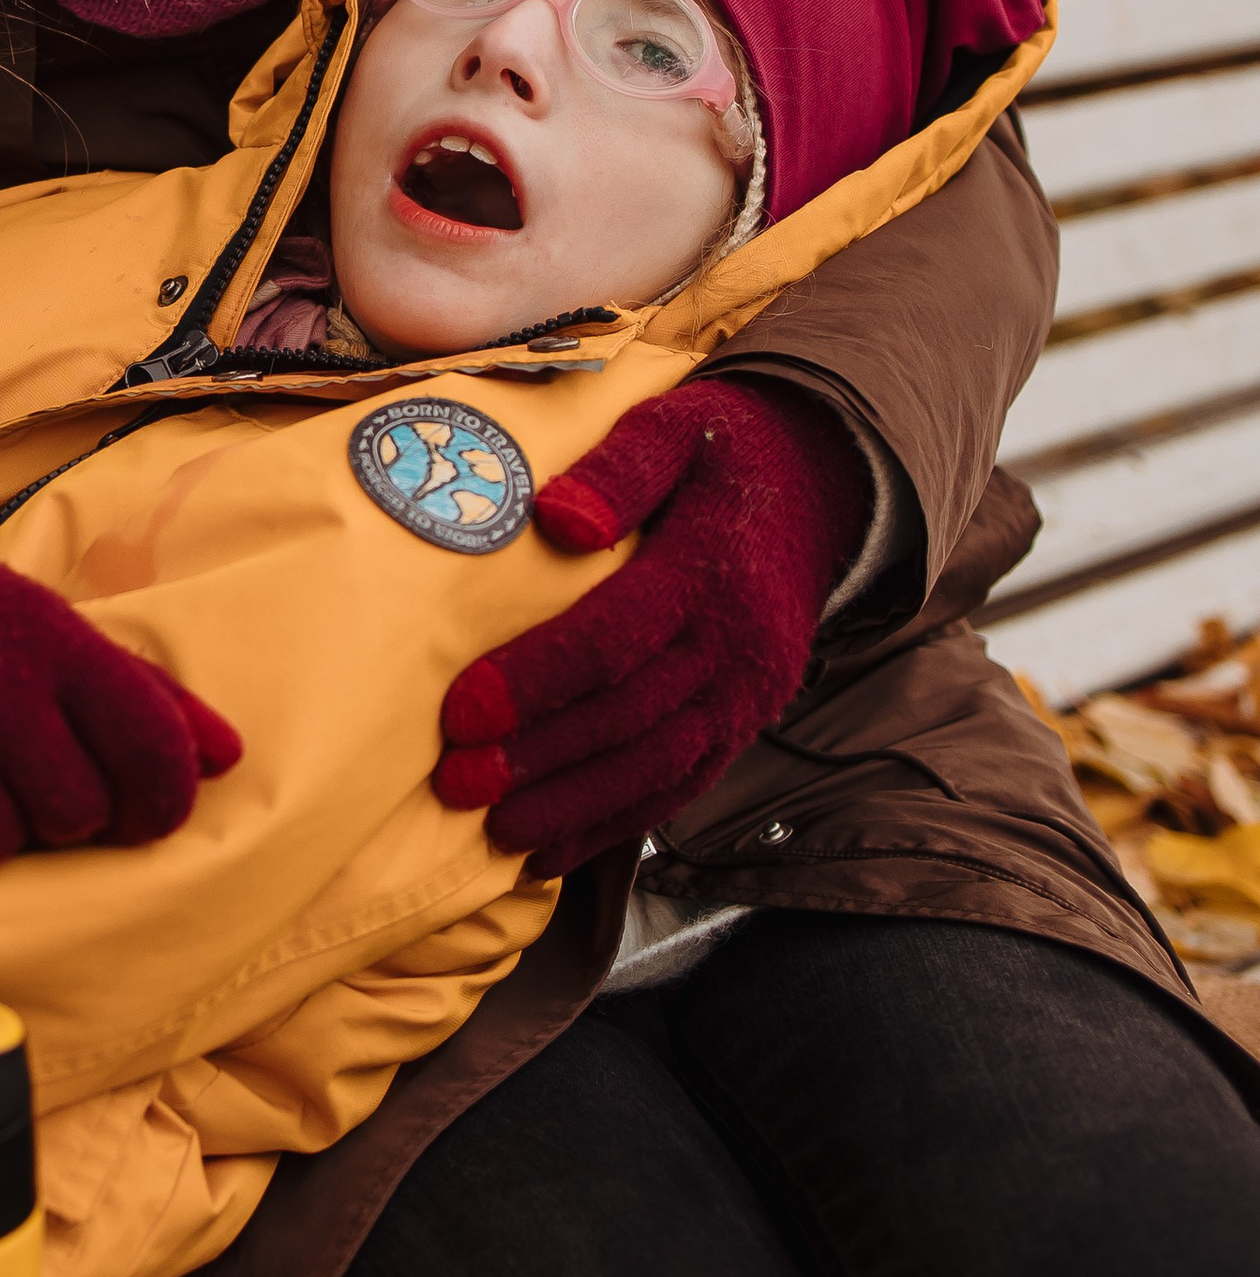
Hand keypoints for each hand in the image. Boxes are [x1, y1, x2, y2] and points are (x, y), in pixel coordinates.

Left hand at [433, 380, 868, 876]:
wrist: (819, 482)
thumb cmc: (722, 452)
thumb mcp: (675, 427)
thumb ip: (619, 470)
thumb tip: (560, 518)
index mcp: (710, 566)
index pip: (615, 637)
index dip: (538, 679)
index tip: (464, 709)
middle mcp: (737, 642)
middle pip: (629, 716)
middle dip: (539, 758)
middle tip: (457, 783)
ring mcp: (747, 692)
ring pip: (656, 766)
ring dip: (573, 806)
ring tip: (497, 830)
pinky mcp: (743, 721)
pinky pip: (680, 785)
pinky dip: (615, 824)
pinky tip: (553, 849)